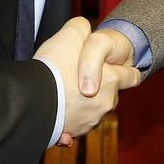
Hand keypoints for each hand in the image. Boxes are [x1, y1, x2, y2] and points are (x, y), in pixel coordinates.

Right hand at [34, 18, 138, 144]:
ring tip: (64, 94)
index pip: (133, 77)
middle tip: (78, 77)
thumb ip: (82, 28)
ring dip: (83, 105)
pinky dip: (68, 123)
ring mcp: (89, 122)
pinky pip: (73, 128)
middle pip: (110, 95)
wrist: (30, 101)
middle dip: (100, 88)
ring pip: (92, 112)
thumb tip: (84, 29)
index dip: (125, 70)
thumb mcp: (70, 35)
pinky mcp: (72, 134)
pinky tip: (57, 114)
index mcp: (111, 81)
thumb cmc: (53, 67)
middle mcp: (105, 105)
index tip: (114, 68)